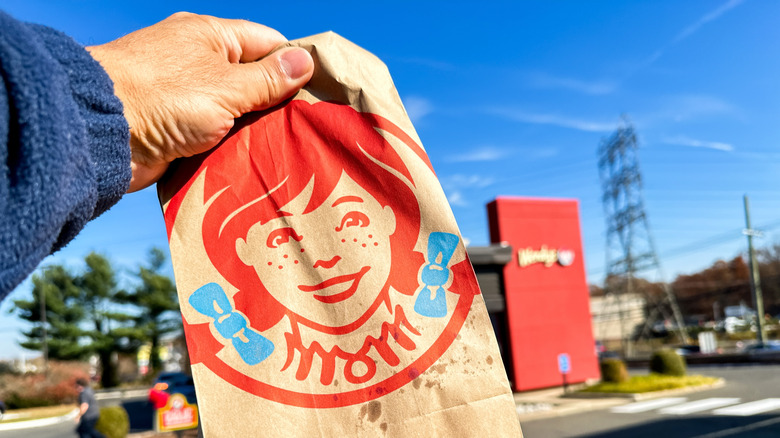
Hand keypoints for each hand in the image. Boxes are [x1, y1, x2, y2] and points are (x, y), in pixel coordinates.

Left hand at [87, 12, 313, 191]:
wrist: (98, 132)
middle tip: (308, 129)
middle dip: (277, 104)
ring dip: (254, 130)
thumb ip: (268, 79)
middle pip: (253, 79)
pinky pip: (213, 133)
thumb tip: (305, 62)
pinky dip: (230, 146)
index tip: (321, 93)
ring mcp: (184, 95)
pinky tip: (254, 162)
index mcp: (211, 37)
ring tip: (287, 150)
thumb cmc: (163, 98)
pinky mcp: (174, 126)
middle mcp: (198, 61)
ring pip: (235, 111)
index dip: (295, 65)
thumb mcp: (227, 87)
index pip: (268, 43)